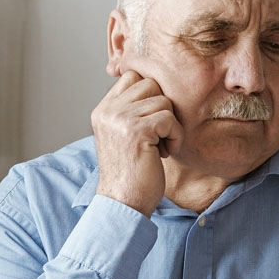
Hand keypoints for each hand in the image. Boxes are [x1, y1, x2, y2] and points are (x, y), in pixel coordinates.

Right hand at [91, 67, 182, 215]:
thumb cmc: (130, 173)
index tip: (153, 121)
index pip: (131, 76)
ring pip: (163, 100)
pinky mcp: (137, 130)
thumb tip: (156, 85)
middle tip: (159, 134)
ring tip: (161, 146)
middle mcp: (108, 111)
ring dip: (171, 125)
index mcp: (102, 110)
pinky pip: (169, 118)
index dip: (150, 94)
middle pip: (150, 83)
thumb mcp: (123, 135)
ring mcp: (120, 119)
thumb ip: (131, 111)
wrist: (123, 202)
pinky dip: (176, 136)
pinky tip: (166, 153)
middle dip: (162, 108)